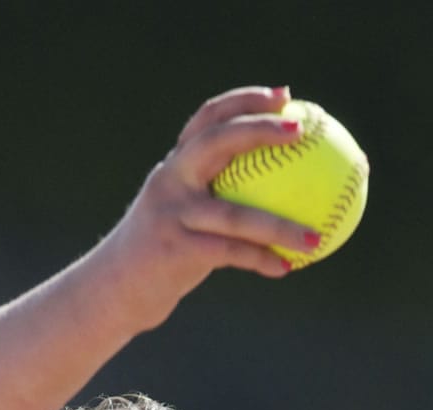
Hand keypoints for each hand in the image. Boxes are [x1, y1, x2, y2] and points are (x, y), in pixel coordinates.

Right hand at [89, 86, 319, 329]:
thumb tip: (280, 191)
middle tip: (300, 128)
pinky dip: (260, 260)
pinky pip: (229, 253)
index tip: (284, 95)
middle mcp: (171, 180)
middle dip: (259, 129)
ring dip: (280, 227)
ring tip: (317, 236)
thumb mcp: (184, 217)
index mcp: (176, 166)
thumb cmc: (163, 254)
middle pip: (217, 142)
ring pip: (235, 214)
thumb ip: (217, 198)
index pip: (209, 119)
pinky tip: (286, 267)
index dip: (244, 101)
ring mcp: (172, 214)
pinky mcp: (175, 250)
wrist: (116, 290)